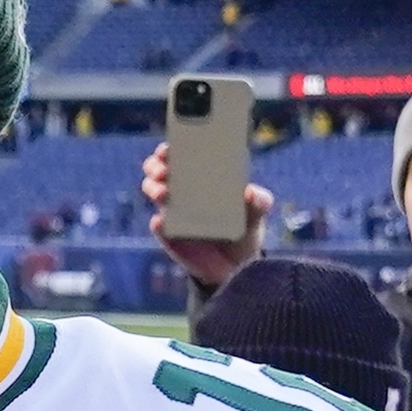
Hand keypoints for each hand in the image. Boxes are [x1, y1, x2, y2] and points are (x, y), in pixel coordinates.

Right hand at [138, 144, 273, 292]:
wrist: (234, 266)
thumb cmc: (244, 230)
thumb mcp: (256, 214)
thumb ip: (259, 201)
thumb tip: (249, 192)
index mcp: (201, 175)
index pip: (182, 153)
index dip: (173, 146)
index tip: (171, 144)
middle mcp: (181, 189)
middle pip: (158, 168)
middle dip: (155, 164)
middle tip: (164, 169)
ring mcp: (172, 211)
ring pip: (152, 190)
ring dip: (153, 188)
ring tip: (163, 193)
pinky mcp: (168, 234)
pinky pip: (158, 225)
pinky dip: (158, 222)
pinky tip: (162, 221)